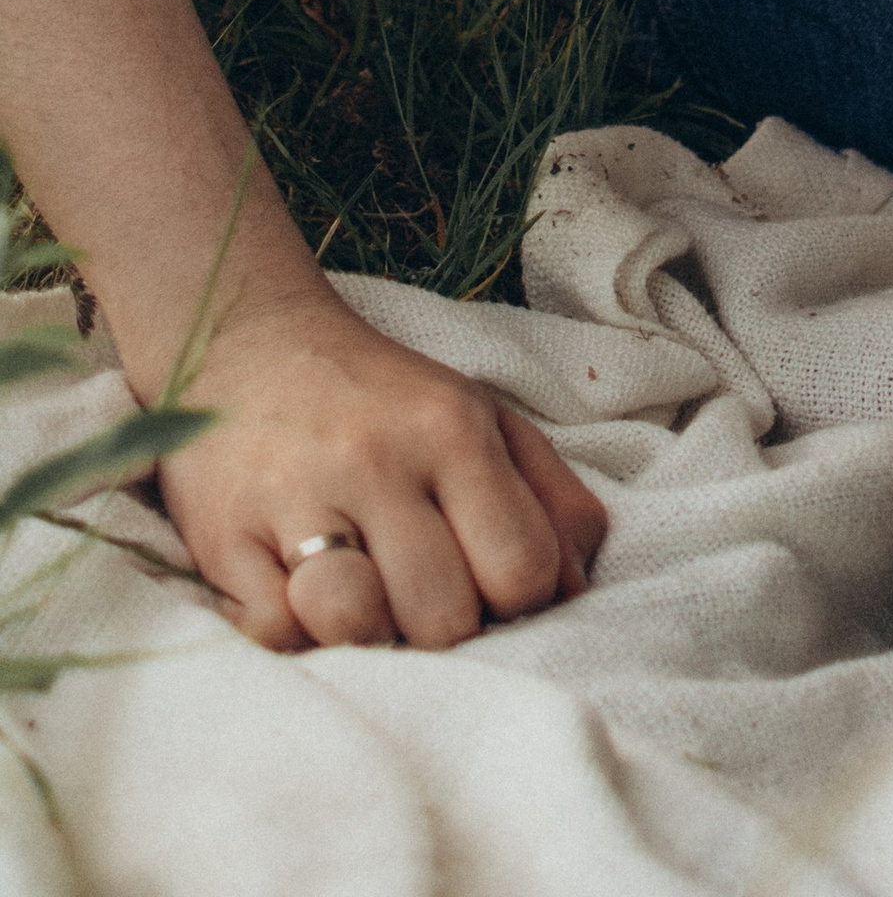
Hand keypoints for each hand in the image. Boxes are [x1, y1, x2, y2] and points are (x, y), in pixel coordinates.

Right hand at [158, 280, 605, 652]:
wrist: (248, 345)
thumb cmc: (382, 401)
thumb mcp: (484, 418)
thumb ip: (550, 497)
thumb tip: (579, 587)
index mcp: (452, 431)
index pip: (522, 569)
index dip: (518, 603)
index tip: (490, 588)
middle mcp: (376, 460)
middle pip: (443, 619)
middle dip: (442, 630)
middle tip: (420, 597)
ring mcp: (294, 498)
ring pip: (355, 625)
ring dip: (368, 637)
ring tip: (365, 602)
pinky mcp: (223, 538)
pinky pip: (274, 634)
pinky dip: (294, 635)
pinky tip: (301, 597)